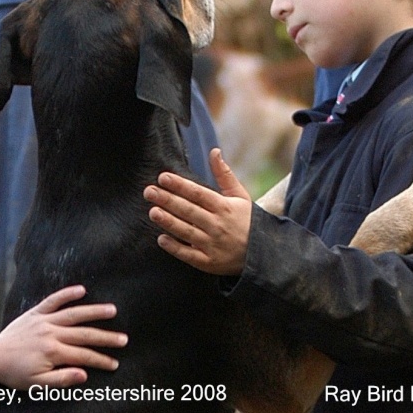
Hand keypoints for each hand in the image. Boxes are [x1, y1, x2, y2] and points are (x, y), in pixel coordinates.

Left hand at [0, 285, 127, 389]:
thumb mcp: (38, 384)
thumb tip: (85, 374)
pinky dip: (66, 294)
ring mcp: (44, 321)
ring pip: (73, 314)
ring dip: (94, 311)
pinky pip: (53, 300)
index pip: (84, 356)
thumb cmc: (16, 373)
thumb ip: (62, 379)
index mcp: (53, 352)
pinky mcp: (36, 312)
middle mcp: (51, 333)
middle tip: (124, 339)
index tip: (115, 363)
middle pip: (84, 334)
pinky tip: (82, 289)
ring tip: (112, 310)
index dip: (101, 360)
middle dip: (106, 338)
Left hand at [144, 148, 251, 275]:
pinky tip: (161, 239)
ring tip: (152, 212)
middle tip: (148, 191)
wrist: (264, 253)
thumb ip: (224, 174)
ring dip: (168, 221)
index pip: (198, 193)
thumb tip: (214, 150)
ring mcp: (213, 245)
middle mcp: (217, 225)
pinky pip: (189, 255)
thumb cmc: (247, 220)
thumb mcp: (240, 196)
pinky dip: (175, 248)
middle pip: (188, 210)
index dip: (180, 185)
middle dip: (167, 200)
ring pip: (186, 231)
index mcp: (224, 207)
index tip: (163, 177)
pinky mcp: (209, 262)